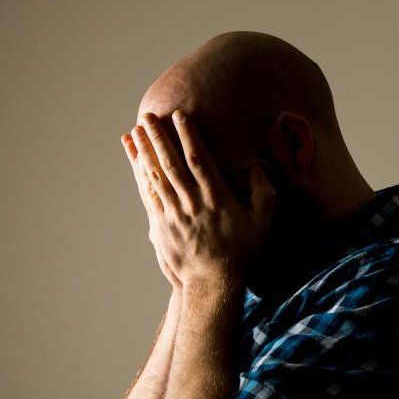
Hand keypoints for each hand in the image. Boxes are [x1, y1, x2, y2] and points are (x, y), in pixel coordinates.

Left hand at [128, 110, 275, 288]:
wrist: (212, 283)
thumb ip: (264, 194)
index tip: (180, 116)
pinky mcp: (160, 225)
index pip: (199, 160)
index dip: (189, 136)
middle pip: (171, 163)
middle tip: (148, 115)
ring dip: (144, 151)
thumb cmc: (241, 253)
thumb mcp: (262, 223)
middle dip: (159, 137)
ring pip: (155, 176)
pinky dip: (139, 174)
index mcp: (217, 199)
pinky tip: (134, 160)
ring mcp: (173, 214)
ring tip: (136, 130)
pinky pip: (147, 193)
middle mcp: (192, 203)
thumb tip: (257, 171)